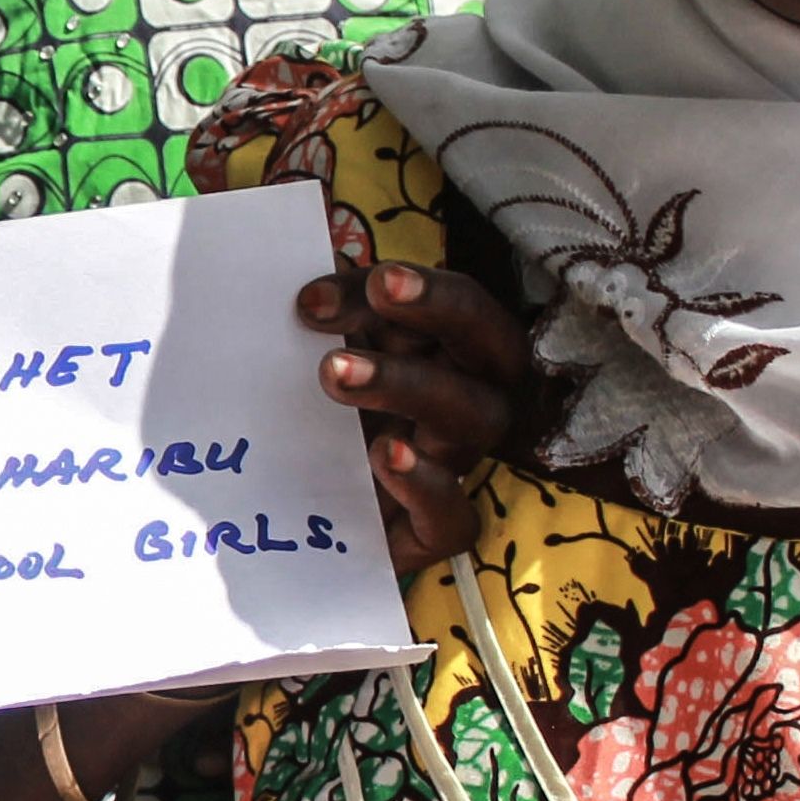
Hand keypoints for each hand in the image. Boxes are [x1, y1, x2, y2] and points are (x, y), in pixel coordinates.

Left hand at [298, 259, 530, 573]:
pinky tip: (385, 455)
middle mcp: (473, 401)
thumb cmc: (333, 413)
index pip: (461, 304)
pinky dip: (426, 486)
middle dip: (436, 310)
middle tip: (378, 290)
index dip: (423, 287)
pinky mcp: (435, 531)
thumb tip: (311, 269)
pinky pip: (455, 518)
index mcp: (455, 350)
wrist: (311, 513)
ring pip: (471, 418)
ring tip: (335, 372)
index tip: (362, 280)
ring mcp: (457, 464)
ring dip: (407, 385)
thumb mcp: (334, 354)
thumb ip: (331, 313)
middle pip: (488, 346)